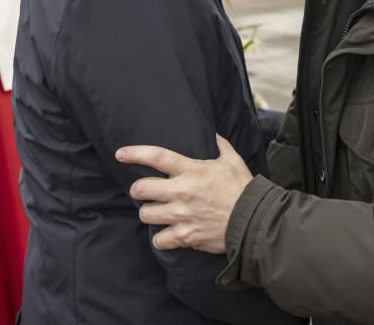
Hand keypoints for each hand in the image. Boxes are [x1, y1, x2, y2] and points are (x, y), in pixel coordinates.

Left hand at [116, 134, 251, 253]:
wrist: (253, 220)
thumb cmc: (242, 188)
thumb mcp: (233, 161)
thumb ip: (220, 145)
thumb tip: (213, 133)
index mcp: (191, 170)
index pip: (156, 157)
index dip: (134, 153)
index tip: (121, 154)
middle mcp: (181, 191)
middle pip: (140, 188)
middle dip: (138, 189)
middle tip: (144, 191)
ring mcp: (181, 215)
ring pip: (145, 214)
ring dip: (149, 213)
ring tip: (157, 212)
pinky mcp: (184, 236)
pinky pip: (159, 240)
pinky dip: (162, 238)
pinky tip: (168, 233)